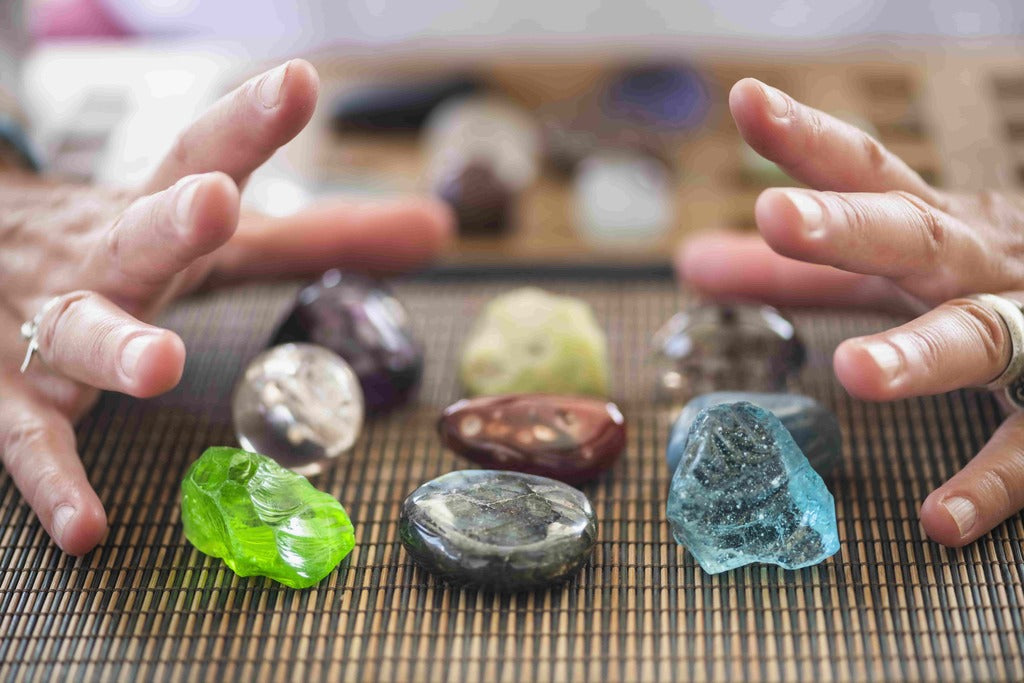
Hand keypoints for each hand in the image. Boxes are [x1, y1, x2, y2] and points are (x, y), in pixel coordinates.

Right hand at [0, 60, 452, 554]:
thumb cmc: (128, 249)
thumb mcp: (225, 240)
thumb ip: (324, 238)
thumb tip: (439, 227)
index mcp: (159, 212)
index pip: (205, 155)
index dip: (249, 123)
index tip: (297, 84)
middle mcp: (104, 261)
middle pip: (139, 235)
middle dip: (172, 222)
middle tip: (211, 204)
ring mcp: (52, 327)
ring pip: (77, 332)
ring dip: (114, 347)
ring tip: (155, 364)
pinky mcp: (14, 397)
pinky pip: (31, 441)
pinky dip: (54, 482)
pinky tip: (87, 526)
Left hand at [677, 77, 1023, 547]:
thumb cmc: (980, 281)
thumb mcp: (890, 269)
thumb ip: (794, 273)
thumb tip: (691, 262)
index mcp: (932, 229)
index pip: (866, 171)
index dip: (805, 139)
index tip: (745, 100)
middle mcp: (981, 266)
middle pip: (916, 237)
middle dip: (852, 226)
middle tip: (780, 217)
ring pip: (981, 336)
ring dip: (920, 352)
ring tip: (857, 373)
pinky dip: (990, 482)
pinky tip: (940, 519)